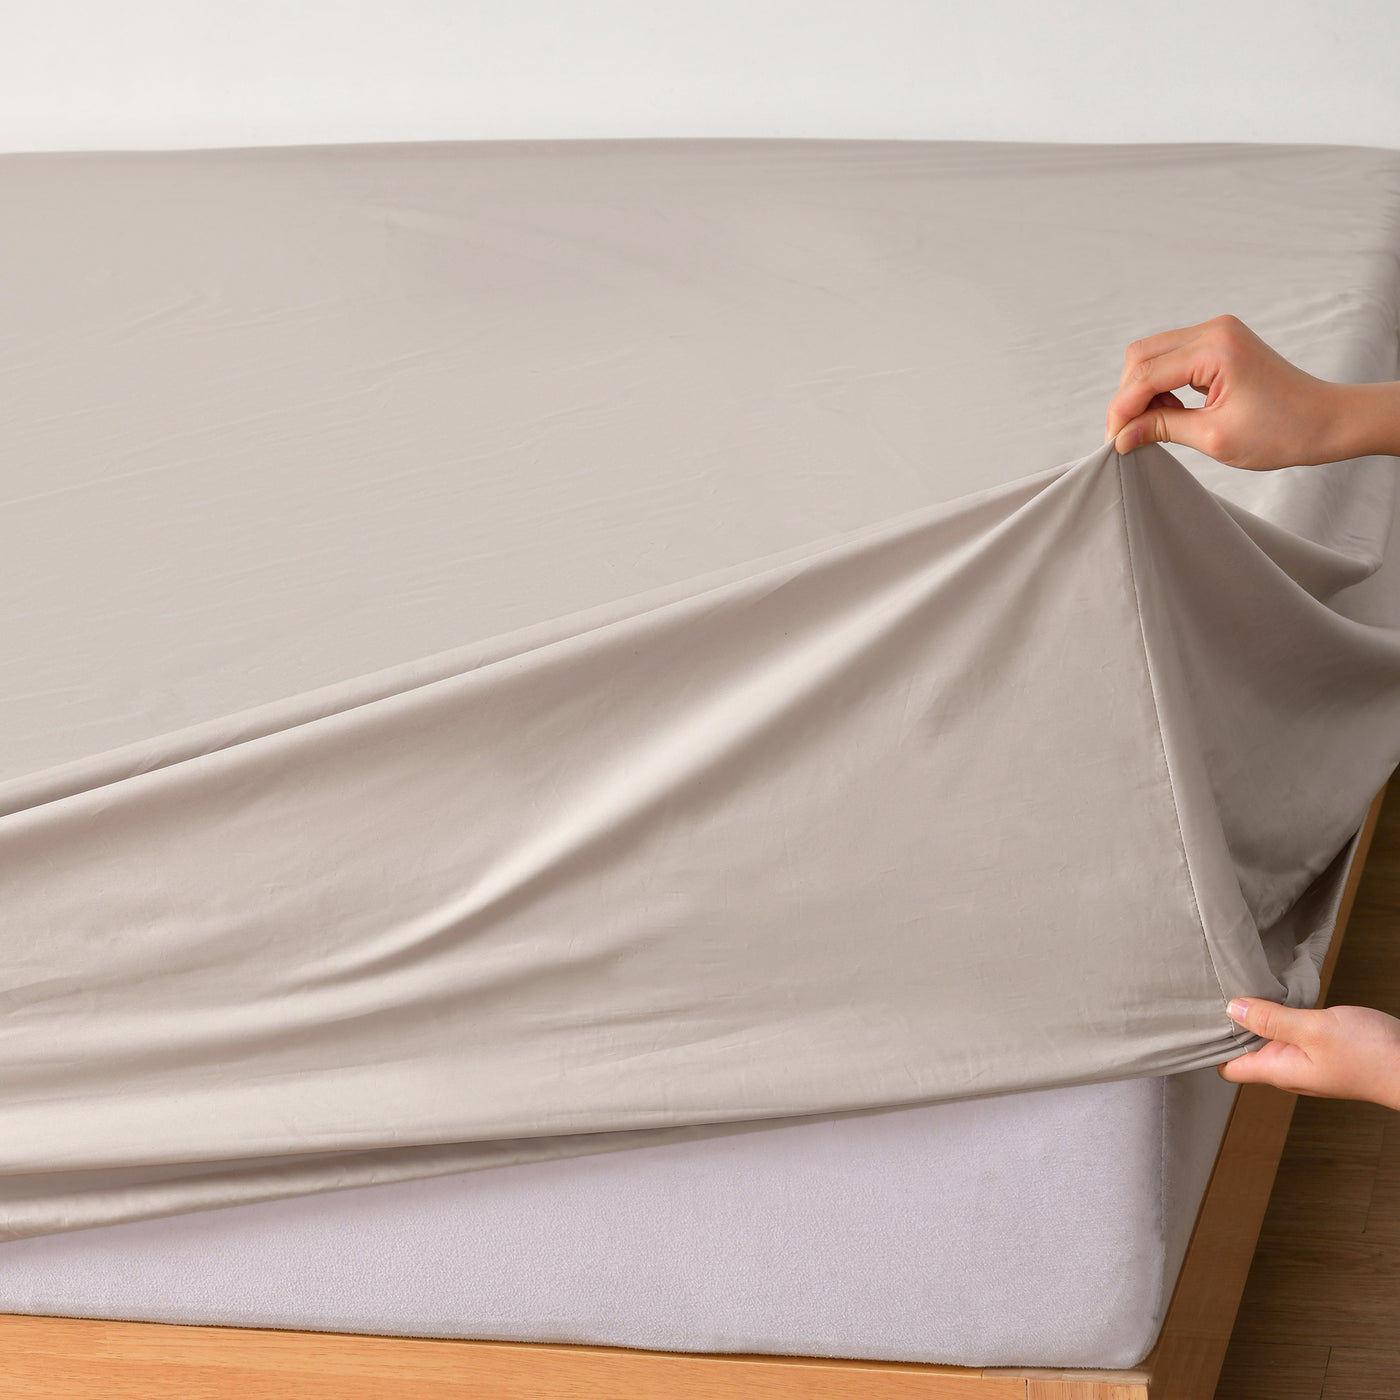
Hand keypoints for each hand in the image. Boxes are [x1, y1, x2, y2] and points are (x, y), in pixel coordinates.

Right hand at [1104, 314, 1357, 468]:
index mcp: (1215, 348)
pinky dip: (1161, 385)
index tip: (1112, 441)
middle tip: (1127, 434)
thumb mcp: (1214, 437)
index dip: (1122, 409)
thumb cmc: (1284, 430)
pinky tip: (1170, 411)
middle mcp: (1214, 330)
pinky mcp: (1220, 343)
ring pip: (1153, 355)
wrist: (1328, 420)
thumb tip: (1122, 436)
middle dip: (1127, 396)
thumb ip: (1162, 429)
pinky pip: (1173, 358)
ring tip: (1152, 425)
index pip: (1146, 375)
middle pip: (1142, 356)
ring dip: (1143, 391)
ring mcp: (1218, 333)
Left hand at [1219, 997, 1399, 1109]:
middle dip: (1230, 1027)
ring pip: (1268, 1040)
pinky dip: (1280, 1017)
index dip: (1211, 1046)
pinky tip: (1275, 998)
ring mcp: (1307, 1060)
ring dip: (1256, 1019)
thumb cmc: (1371, 1055)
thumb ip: (1272, 1020)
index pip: (1229, 1068)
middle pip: (1244, 1052)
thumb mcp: (1314, 1029)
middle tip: (1214, 994)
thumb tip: (1232, 1009)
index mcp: (1279, 1071)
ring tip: (1239, 990)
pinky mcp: (1323, 1050)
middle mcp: (1289, 1069)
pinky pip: (1290, 1034)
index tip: (1198, 1019)